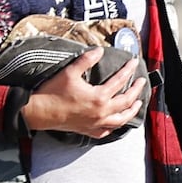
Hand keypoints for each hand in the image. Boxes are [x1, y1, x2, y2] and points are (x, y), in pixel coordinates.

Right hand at [20, 47, 144, 138]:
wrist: (40, 112)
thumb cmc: (53, 92)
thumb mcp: (70, 72)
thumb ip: (87, 60)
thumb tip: (99, 50)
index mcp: (99, 97)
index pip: (119, 81)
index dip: (128, 70)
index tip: (134, 63)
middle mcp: (101, 112)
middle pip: (126, 102)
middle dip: (136, 90)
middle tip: (142, 82)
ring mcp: (96, 123)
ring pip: (121, 120)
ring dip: (131, 111)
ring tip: (137, 104)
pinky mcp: (88, 130)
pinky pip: (106, 131)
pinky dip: (114, 127)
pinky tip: (116, 122)